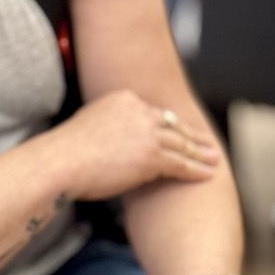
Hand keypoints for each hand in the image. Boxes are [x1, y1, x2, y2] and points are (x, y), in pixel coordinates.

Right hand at [51, 89, 219, 202]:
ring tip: (214, 159)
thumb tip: (113, 144)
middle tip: (208, 144)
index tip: (184, 131)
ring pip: (181, 144)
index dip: (173, 125)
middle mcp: (139, 111)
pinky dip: (196, 170)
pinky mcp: (152, 156)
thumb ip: (108, 128)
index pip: (156, 113)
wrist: (60, 162)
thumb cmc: (65, 152)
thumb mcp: (89, 126)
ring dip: (200, 153)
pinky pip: (180, 163)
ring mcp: (148, 132)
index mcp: (124, 99)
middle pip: (173, 125)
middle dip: (193, 136)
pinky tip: (206, 174)